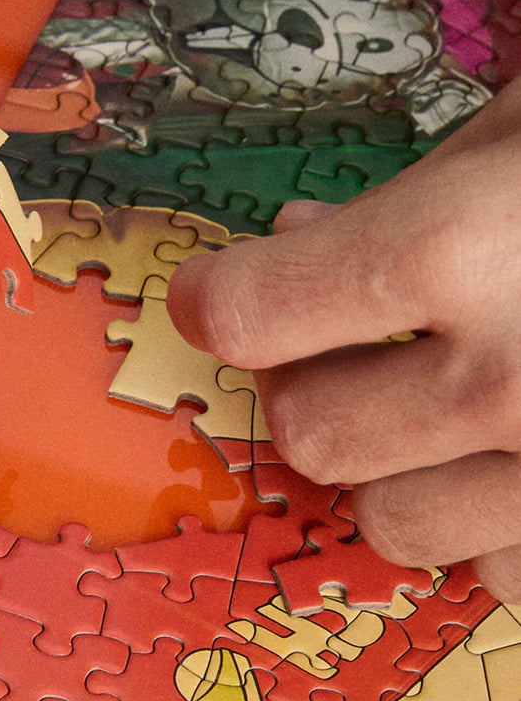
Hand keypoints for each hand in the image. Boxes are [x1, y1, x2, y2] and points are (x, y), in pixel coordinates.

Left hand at [166, 78, 520, 602]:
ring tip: (448, 408)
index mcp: (460, 247)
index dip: (218, 304)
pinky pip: (494, 572)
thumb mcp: (520, 128)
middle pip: (310, 436)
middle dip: (312, 385)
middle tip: (352, 346)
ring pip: (393, 523)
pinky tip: (516, 462)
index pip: (252, 317)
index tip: (211, 300)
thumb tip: (299, 244)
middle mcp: (506, 382)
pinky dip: (488, 524)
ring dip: (394, 467)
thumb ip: (402, 197)